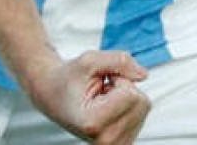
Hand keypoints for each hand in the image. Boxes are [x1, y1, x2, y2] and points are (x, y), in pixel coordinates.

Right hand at [26, 50, 150, 143]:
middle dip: (124, 88)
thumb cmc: (69, 78)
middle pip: (141, 102)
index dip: (118, 78)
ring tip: (102, 99)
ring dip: (125, 97)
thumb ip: (119, 61)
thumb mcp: (89, 60)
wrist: (52, 95)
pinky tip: (109, 109)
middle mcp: (104, 140)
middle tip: (100, 91)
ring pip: (143, 108)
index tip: (98, 83)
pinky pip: (141, 116)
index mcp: (93, 123)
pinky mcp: (122, 143)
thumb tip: (144, 74)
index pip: (131, 94)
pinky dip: (128, 107)